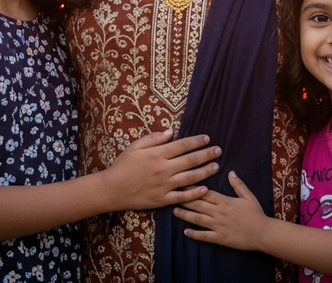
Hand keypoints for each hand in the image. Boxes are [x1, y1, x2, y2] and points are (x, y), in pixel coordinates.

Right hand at [103, 130, 221, 210]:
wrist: (113, 189)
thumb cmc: (123, 165)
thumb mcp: (136, 146)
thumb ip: (154, 138)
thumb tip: (171, 132)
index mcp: (158, 154)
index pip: (182, 145)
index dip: (196, 141)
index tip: (207, 138)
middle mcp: (164, 169)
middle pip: (190, 160)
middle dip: (206, 154)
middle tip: (218, 150)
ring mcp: (164, 185)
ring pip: (190, 177)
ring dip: (205, 171)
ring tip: (216, 166)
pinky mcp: (163, 200)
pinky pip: (182, 197)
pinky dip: (194, 193)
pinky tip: (205, 188)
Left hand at [174, 171, 266, 250]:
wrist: (263, 233)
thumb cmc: (256, 213)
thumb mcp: (248, 196)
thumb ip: (238, 184)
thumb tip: (230, 172)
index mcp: (225, 201)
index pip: (205, 192)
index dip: (193, 187)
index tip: (182, 182)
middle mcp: (219, 212)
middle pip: (198, 204)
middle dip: (184, 199)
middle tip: (172, 193)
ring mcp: (218, 226)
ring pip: (198, 219)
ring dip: (185, 215)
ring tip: (174, 211)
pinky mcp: (220, 238)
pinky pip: (205, 236)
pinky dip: (194, 234)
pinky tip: (185, 232)